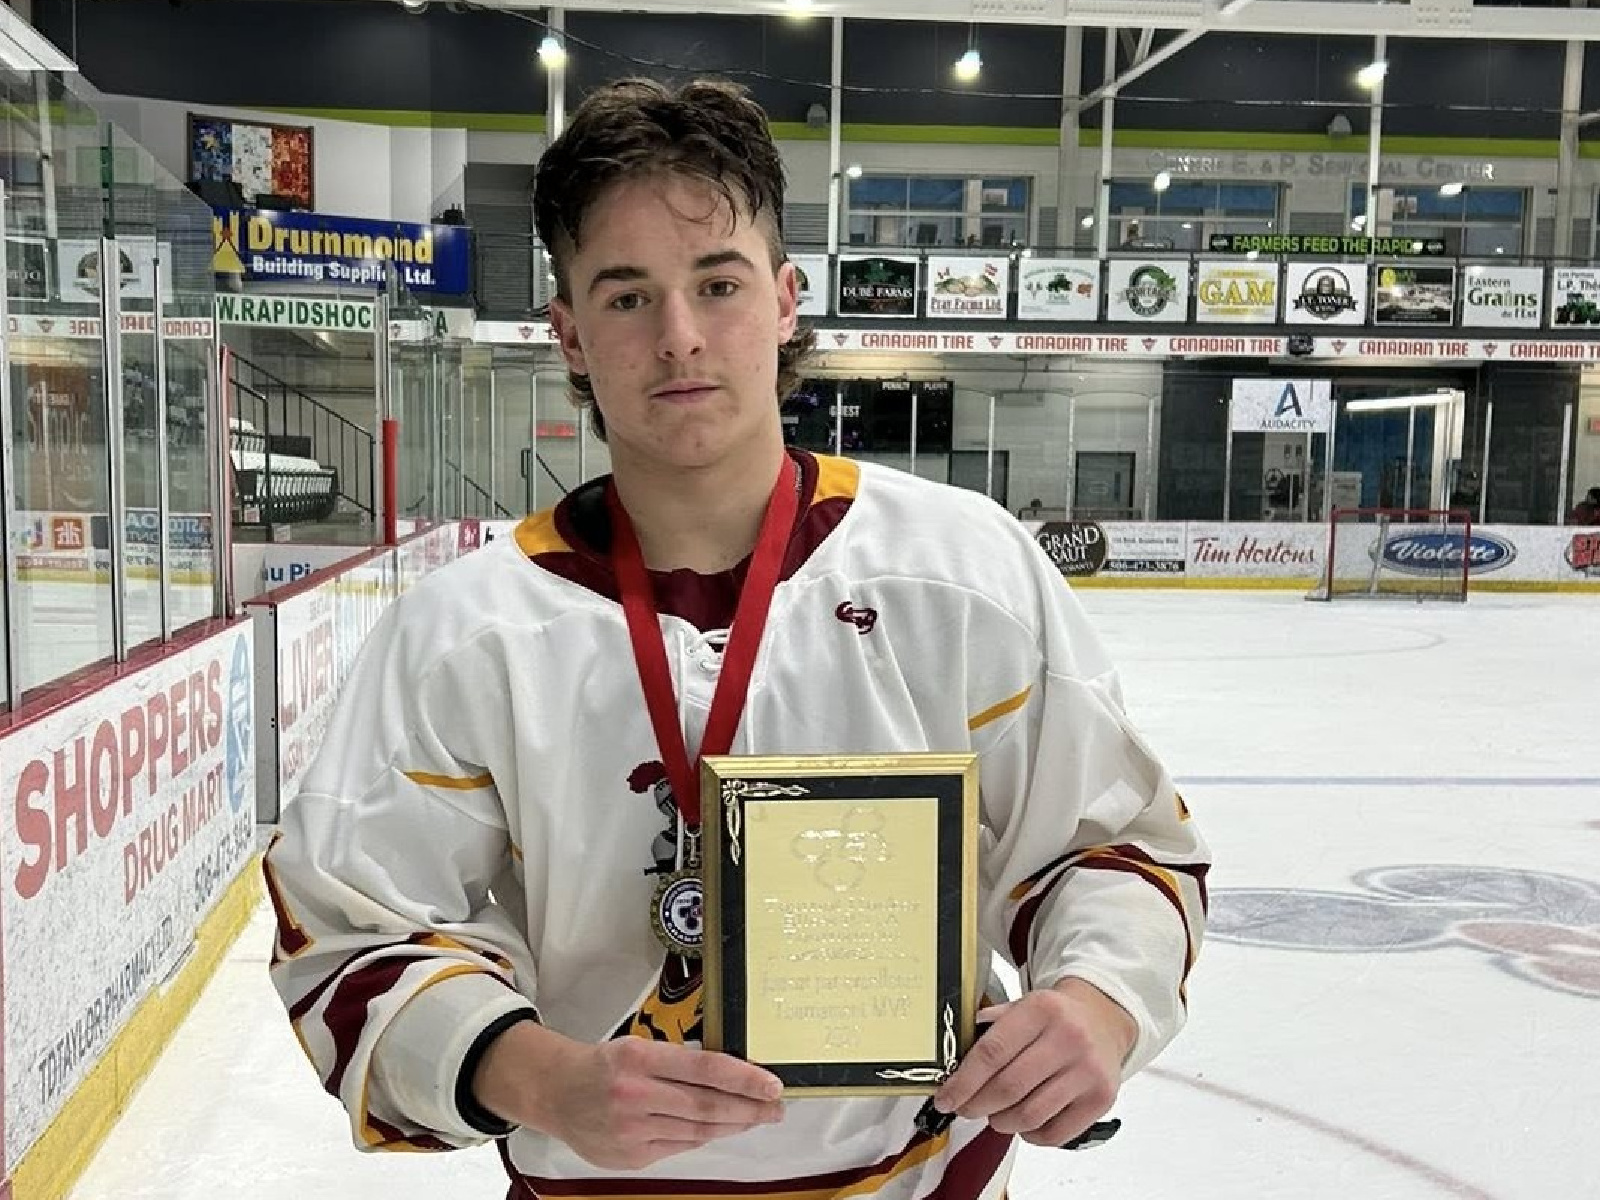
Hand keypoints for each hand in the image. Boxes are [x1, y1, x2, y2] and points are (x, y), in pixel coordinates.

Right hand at [472, 1020, 786, 1169]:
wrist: (556, 1094)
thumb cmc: (604, 1066)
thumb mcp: (637, 1047)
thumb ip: (679, 1061)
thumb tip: (733, 1074)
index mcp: (638, 1058)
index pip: (703, 1068)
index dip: (743, 1078)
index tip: (771, 1084)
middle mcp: (634, 1095)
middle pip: (706, 1106)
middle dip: (749, 1108)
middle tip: (776, 1107)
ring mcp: (631, 1131)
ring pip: (696, 1131)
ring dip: (733, 1125)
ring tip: (757, 1118)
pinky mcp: (630, 1157)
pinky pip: (679, 1148)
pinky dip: (703, 1138)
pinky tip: (720, 1129)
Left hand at [930, 979, 1136, 1146]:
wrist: (1104, 1021)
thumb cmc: (1054, 1018)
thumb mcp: (1023, 1006)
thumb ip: (990, 1027)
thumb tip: (953, 1060)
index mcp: (1041, 1009)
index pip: (992, 1052)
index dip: (963, 1081)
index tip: (945, 1098)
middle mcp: (1068, 1038)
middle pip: (1008, 1087)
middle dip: (977, 1105)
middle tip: (966, 1109)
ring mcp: (1087, 1071)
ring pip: (1030, 1115)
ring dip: (1002, 1122)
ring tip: (996, 1115)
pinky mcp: (1101, 1099)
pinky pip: (1056, 1134)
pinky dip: (1031, 1136)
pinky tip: (1024, 1123)